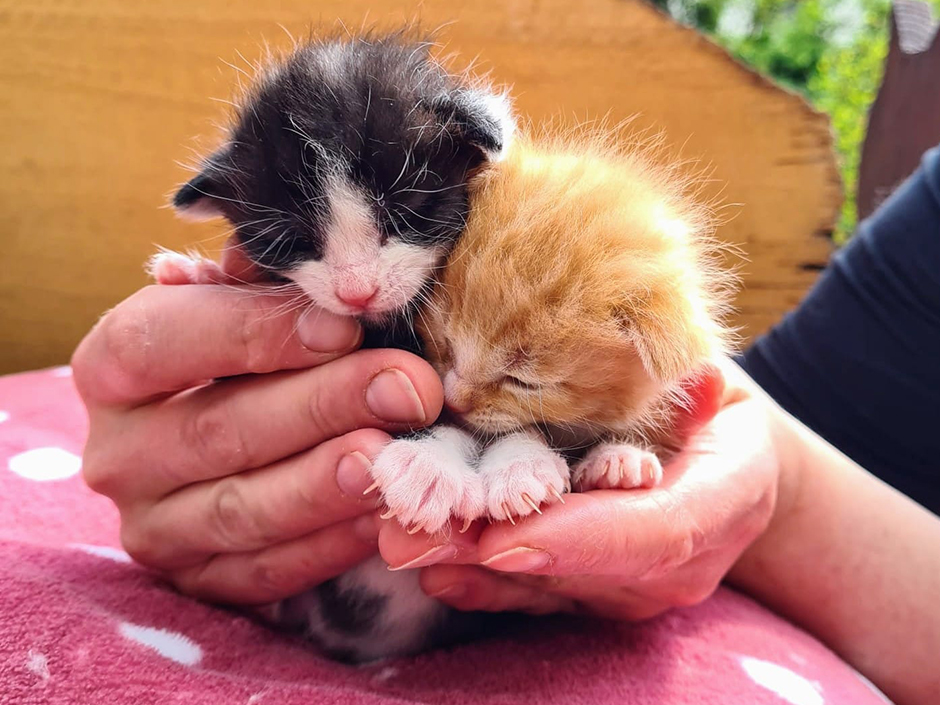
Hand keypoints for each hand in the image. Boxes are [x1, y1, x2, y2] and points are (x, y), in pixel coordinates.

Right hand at [72, 247, 442, 604]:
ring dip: (326, 483)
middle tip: (407, 388)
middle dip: (322, 406)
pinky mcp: (198, 581)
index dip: (254, 333)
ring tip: (392, 457)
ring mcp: (154, 525)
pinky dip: (328, 545)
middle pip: (218, 430)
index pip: (163, 342)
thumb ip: (268, 292)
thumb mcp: (245, 308)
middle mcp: (118, 452)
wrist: (234, 441)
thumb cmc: (245, 357)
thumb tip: (324, 284)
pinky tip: (381, 513)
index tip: (343, 324)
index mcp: (113, 365)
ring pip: (241, 509)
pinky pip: (265, 572)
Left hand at [378, 361, 782, 619]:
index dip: (579, 538)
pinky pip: (537, 593)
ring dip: (468, 567)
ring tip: (399, 541)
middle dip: (488, 556)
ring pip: (548, 587)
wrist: (732, 463)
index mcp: (728, 496)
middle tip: (408, 537)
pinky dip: (481, 582)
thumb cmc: (718, 403)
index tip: (501, 541)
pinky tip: (431, 569)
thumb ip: (692, 382)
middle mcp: (683, 562)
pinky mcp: (599, 591)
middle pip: (580, 569)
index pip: (658, 532)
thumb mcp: (716, 376)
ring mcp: (638, 586)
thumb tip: (671, 374)